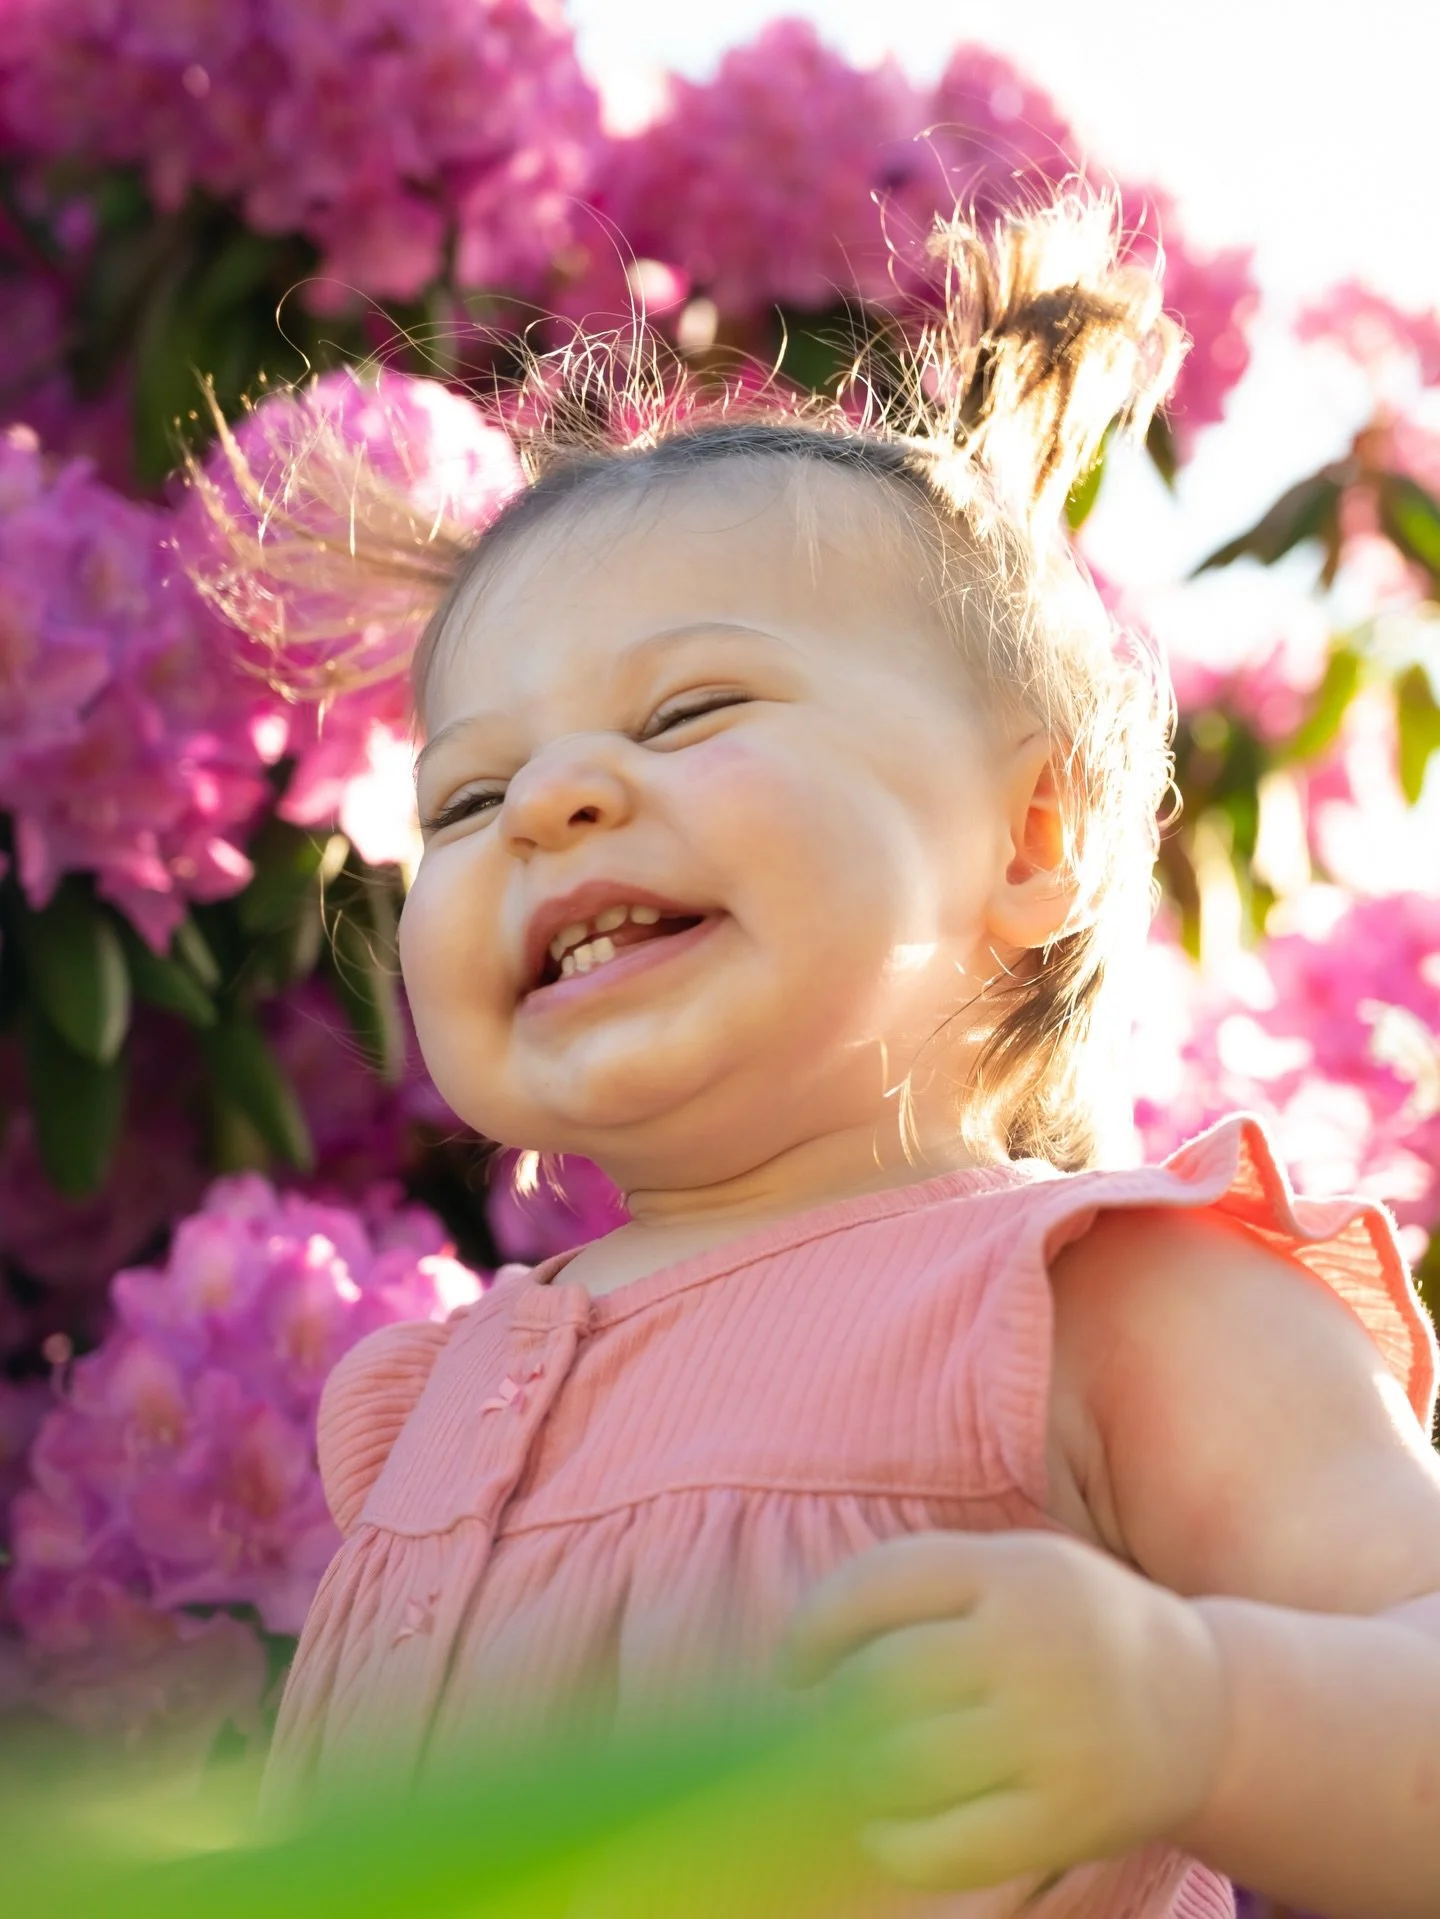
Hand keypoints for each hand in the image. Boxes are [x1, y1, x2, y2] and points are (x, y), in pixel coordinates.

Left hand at [783, 1529, 1227, 1892]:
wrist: (1206, 1708)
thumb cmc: (1071, 1631)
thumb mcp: (1016, 1571)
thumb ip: (923, 1590)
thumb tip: (796, 1653)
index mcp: (1014, 1569)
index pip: (878, 1584)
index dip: (814, 1628)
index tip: (794, 1667)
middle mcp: (1035, 1645)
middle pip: (882, 1679)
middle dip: (833, 1712)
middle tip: (825, 1731)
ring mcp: (1054, 1735)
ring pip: (902, 1763)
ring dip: (853, 1778)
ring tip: (853, 1776)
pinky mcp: (1066, 1818)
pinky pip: (944, 1845)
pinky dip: (891, 1845)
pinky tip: (882, 1830)